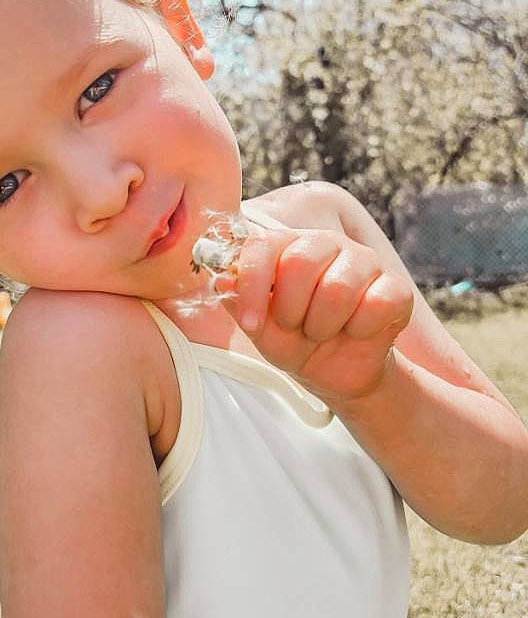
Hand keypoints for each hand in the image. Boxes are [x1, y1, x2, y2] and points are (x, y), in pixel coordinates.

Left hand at [219, 225, 413, 404]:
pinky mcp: (396, 287)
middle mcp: (327, 243)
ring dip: (322, 325)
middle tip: (294, 326)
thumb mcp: (259, 328)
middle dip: (290, 309)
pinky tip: (356, 332)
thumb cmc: (294, 341)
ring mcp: (364, 262)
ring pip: (338, 287)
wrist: (337, 373)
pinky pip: (377, 304)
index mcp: (288, 245)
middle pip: (300, 261)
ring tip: (321, 332)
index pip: (263, 244)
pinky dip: (359, 330)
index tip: (250, 323)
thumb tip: (221, 280)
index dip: (252, 284)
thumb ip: (239, 302)